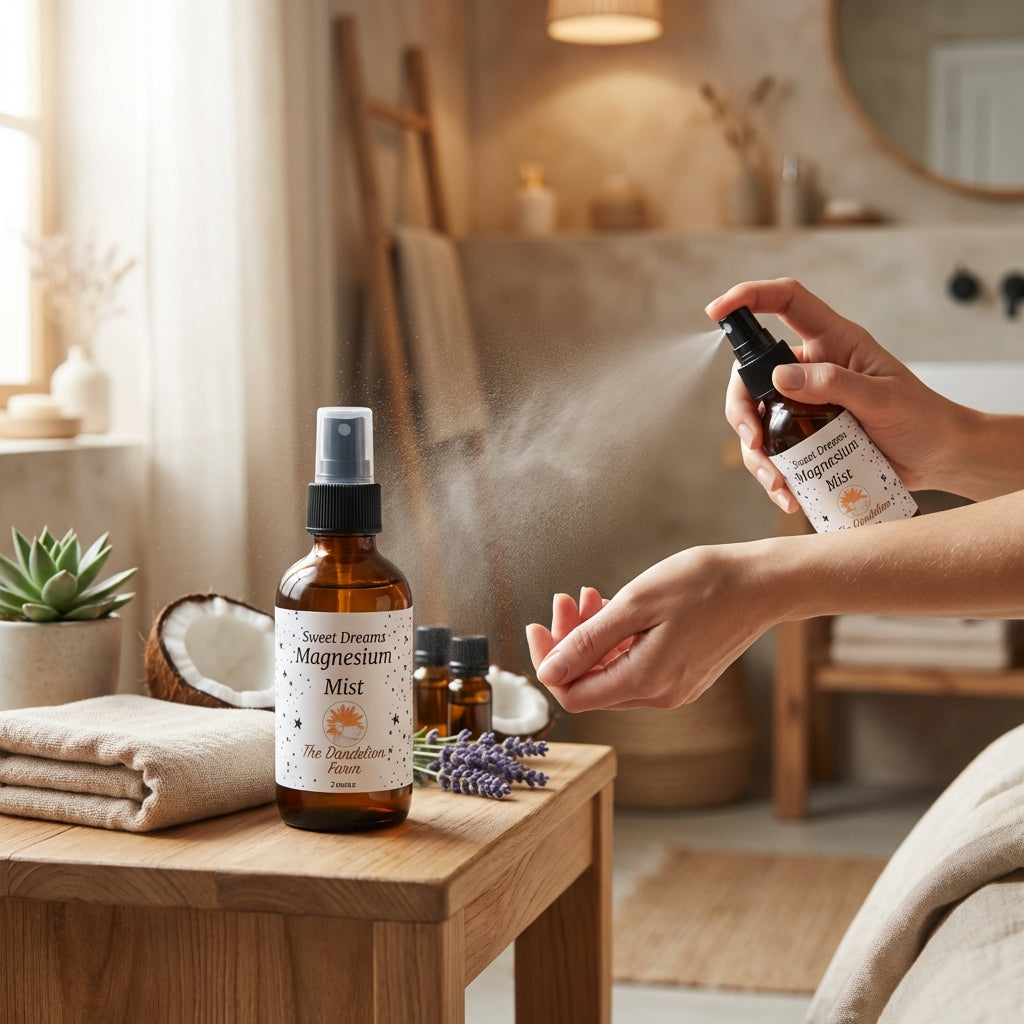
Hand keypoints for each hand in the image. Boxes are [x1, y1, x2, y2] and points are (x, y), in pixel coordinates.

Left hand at [525, 544, 774, 711]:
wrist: (763, 583)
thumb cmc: (703, 584)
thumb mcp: (636, 604)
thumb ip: (588, 642)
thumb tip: (547, 673)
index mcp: (644, 681)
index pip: (572, 694)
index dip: (547, 662)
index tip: (538, 623)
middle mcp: (658, 695)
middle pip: (590, 683)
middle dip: (569, 641)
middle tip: (567, 597)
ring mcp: (673, 688)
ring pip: (611, 672)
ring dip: (593, 637)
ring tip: (591, 594)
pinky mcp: (684, 675)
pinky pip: (634, 666)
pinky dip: (617, 640)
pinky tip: (616, 608)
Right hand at [706, 278, 960, 508]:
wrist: (941, 458)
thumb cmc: (924, 419)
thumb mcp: (882, 398)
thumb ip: (834, 383)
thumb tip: (779, 378)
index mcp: (833, 341)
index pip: (786, 302)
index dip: (749, 297)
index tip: (716, 311)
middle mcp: (813, 367)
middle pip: (753, 374)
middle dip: (740, 410)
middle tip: (753, 442)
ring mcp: (806, 403)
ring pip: (756, 418)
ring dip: (757, 454)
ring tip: (777, 483)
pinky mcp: (806, 436)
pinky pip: (775, 451)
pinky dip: (774, 475)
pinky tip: (788, 495)